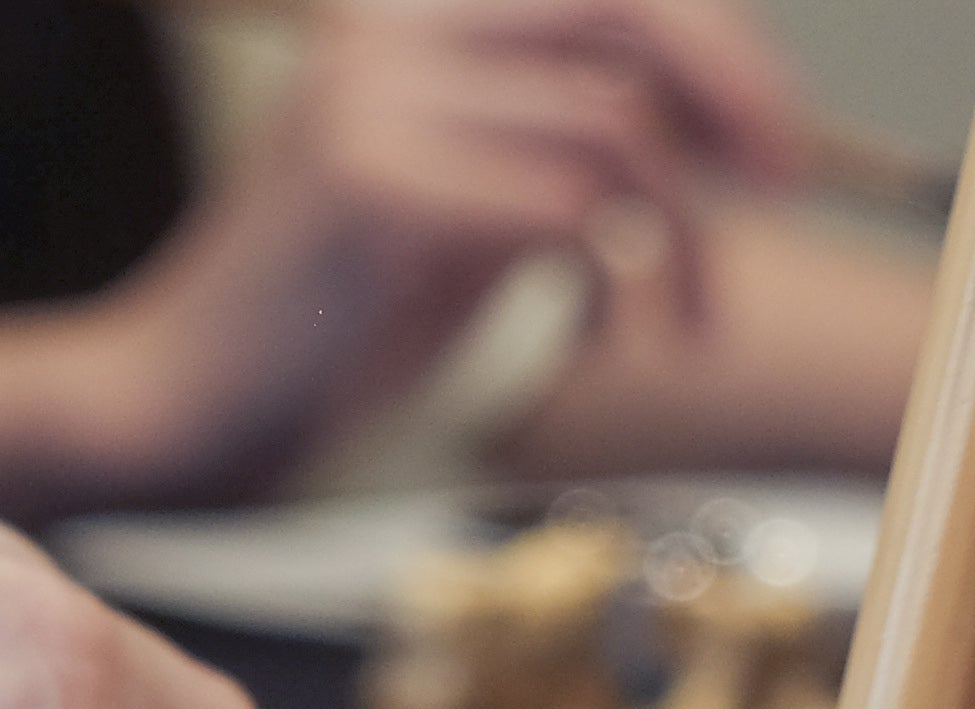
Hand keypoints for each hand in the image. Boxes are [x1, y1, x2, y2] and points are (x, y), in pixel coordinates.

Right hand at [88, 0, 811, 498]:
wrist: (189, 403)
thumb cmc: (334, 326)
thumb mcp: (472, 213)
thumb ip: (560, 148)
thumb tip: (704, 129)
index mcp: (413, 20)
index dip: (715, 45)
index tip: (772, 141)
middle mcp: (389, 28)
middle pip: (626, 7)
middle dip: (735, 95)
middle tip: (785, 185)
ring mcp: (374, 95)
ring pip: (612, 124)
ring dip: (684, 233)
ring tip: (687, 317)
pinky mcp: (372, 182)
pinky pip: (562, 205)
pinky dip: (622, 276)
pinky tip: (613, 334)